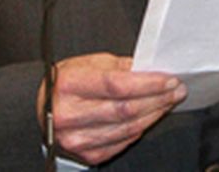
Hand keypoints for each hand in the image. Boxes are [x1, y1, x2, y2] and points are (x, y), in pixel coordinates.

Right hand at [36, 53, 184, 165]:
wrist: (42, 108)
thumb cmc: (67, 83)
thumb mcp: (89, 64)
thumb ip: (121, 67)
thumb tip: (153, 70)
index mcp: (68, 86)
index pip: (117, 85)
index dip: (148, 83)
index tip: (169, 79)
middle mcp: (68, 115)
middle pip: (126, 109)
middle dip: (158, 98)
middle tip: (176, 89)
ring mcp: (76, 139)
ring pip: (128, 128)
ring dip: (154, 113)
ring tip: (168, 101)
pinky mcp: (86, 154)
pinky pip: (123, 142)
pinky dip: (141, 128)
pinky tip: (150, 116)